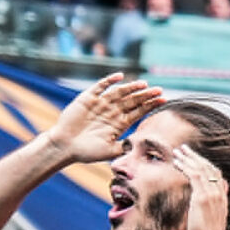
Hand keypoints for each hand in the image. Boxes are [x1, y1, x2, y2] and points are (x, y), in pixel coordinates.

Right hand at [46, 73, 162, 164]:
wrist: (65, 146)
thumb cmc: (87, 152)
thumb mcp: (110, 151)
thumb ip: (126, 146)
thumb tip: (142, 145)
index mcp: (120, 123)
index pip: (139, 111)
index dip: (151, 105)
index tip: (163, 100)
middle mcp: (112, 112)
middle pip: (132, 100)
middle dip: (146, 95)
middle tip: (159, 90)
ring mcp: (101, 104)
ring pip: (119, 93)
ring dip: (131, 88)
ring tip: (144, 84)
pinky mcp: (88, 98)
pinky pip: (100, 87)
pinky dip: (110, 81)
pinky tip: (120, 76)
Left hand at [171, 141, 229, 229]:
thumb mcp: (212, 221)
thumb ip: (211, 208)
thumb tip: (206, 204)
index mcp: (223, 198)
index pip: (217, 174)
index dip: (205, 164)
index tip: (194, 159)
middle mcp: (219, 194)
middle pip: (209, 168)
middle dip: (196, 157)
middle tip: (184, 149)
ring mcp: (212, 194)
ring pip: (201, 168)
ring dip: (188, 158)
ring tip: (177, 151)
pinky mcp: (202, 197)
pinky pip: (194, 175)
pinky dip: (185, 166)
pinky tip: (176, 162)